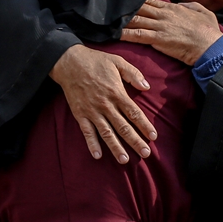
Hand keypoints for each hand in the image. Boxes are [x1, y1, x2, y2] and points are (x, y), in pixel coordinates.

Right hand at [49, 44, 155, 163]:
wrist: (69, 62)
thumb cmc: (96, 61)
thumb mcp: (118, 62)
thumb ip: (133, 74)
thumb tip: (147, 87)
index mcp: (117, 93)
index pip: (134, 113)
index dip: (144, 125)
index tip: (153, 136)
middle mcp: (106, 105)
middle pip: (123, 127)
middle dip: (135, 141)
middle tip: (145, 154)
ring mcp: (92, 111)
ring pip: (106, 133)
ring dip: (116, 147)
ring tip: (124, 160)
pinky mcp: (80, 114)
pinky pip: (87, 132)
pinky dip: (92, 144)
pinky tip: (98, 156)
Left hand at [119, 0, 222, 65]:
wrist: (210, 47)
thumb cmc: (209, 32)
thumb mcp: (203, 12)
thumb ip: (190, 6)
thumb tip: (181, 4)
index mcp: (173, 8)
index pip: (150, 2)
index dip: (137, 1)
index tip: (125, 0)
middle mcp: (164, 15)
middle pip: (139, 8)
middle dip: (124, 8)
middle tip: (109, 8)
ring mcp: (160, 26)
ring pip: (135, 20)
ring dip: (120, 20)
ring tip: (107, 21)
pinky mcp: (158, 39)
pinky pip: (137, 35)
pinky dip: (124, 34)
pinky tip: (113, 34)